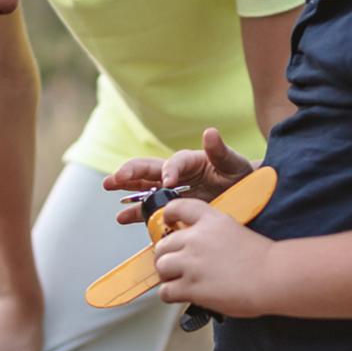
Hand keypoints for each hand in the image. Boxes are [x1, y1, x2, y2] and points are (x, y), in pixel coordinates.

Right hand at [103, 128, 253, 225]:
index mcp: (189, 161)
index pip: (174, 163)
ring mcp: (169, 190)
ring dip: (125, 188)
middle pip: (148, 169)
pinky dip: (135, 213)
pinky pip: (149, 209)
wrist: (243, 194)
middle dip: (130, 172)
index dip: (169, 171)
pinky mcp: (169, 206)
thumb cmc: (237, 174)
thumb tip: (210, 132)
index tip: (167, 182)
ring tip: (108, 187)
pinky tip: (121, 217)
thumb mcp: (232, 162)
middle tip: (115, 178)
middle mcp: (175, 173)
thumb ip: (219, 150)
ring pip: (142, 187)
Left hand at [152, 199, 273, 316]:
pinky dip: (170, 295)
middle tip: (176, 265)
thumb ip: (214, 234)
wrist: (273, 277)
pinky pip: (165, 291)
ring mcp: (191, 262)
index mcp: (211, 220)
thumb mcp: (236, 232)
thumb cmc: (263, 260)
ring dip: (167, 276)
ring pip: (161, 266)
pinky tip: (182, 295)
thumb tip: (200, 247)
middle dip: (167, 256)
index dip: (168, 215)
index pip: (177, 207)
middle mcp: (197, 238)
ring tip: (178, 281)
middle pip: (163, 244)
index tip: (167, 221)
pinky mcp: (191, 286)